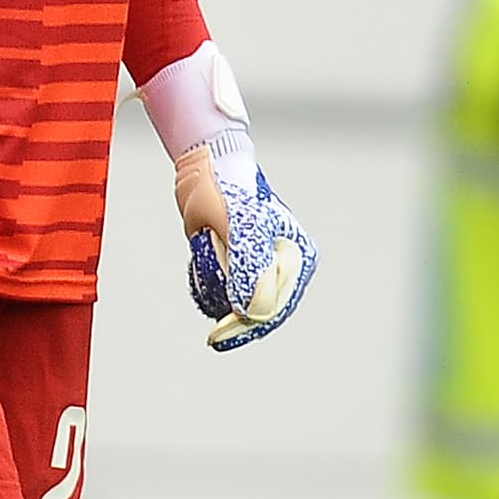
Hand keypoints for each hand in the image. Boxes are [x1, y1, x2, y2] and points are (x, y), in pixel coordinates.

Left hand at [176, 140, 316, 350]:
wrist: (206, 165)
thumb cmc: (230, 187)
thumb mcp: (242, 227)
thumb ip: (251, 269)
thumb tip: (251, 311)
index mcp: (296, 256)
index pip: (275, 306)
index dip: (247, 324)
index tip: (220, 334)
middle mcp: (280, 265)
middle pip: (255, 310)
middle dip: (228, 305)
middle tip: (206, 295)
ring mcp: (256, 265)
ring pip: (234, 303)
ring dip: (214, 290)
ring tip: (206, 251)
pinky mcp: (233, 263)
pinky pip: (220, 290)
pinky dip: (206, 283)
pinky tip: (202, 254)